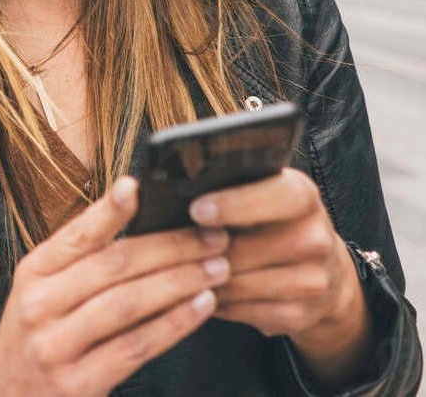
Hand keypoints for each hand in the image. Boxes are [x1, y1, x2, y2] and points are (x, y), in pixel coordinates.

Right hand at [0, 177, 228, 396]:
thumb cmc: (39, 329)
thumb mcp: (44, 285)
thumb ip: (82, 254)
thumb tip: (135, 208)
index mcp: (34, 271)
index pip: (78, 234)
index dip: (109, 210)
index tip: (139, 186)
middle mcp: (40, 304)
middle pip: (115, 266)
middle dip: (171, 247)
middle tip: (213, 235)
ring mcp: (57, 346)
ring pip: (129, 303)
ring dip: (181, 281)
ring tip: (217, 267)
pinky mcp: (79, 385)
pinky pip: (137, 346)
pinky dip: (175, 323)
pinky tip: (202, 305)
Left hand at [189, 168, 372, 384]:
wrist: (327, 270)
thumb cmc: (276, 220)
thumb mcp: (265, 191)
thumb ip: (234, 184)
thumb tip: (182, 186)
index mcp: (303, 196)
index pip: (275, 196)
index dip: (233, 204)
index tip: (196, 210)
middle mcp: (314, 237)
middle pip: (245, 248)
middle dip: (205, 248)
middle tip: (174, 244)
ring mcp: (311, 280)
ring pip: (238, 282)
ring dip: (205, 277)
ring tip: (182, 265)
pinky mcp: (299, 315)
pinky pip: (241, 311)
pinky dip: (216, 301)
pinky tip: (204, 288)